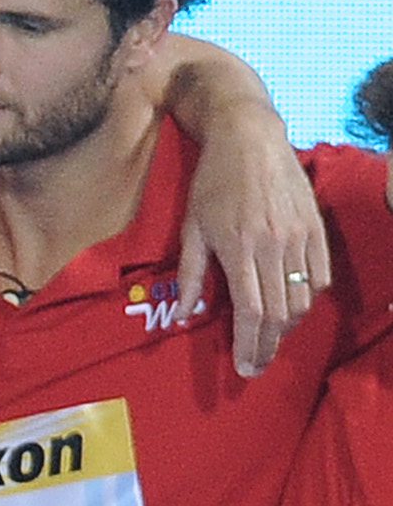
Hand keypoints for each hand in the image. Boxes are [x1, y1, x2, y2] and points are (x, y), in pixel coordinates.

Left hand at [174, 99, 326, 377]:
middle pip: (278, 313)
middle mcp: (274, 246)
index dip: (248, 344)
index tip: (244, 367)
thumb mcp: (191, 228)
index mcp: (239, 249)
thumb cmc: (212, 183)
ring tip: (270, 340)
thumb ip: (191, 274)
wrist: (250, 138)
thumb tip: (185, 316)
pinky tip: (293, 309)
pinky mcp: (316, 227)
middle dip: (267, 346)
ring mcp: (300, 237)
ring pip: (303, 299)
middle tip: (256, 367)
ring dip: (287, 327)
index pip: (250, 311)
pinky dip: (309, 299)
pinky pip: (321, 276)